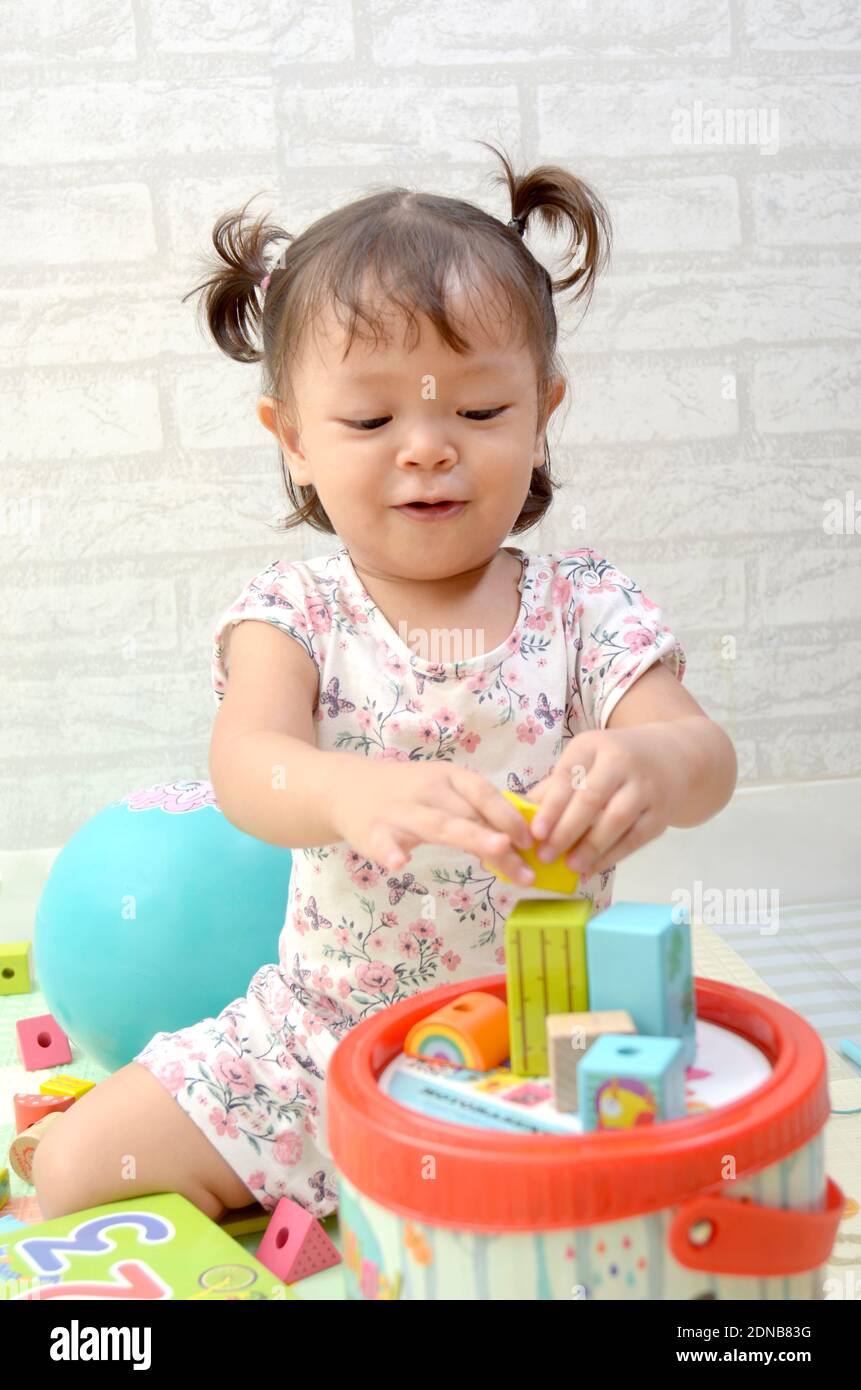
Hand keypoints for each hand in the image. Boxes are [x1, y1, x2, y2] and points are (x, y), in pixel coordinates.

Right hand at [330, 758, 536, 884]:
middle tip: (527, 868)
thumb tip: (520, 843)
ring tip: (497, 849)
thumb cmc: (408, 794)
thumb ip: (475, 814)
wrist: (345, 788)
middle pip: (470, 815)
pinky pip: (383, 842)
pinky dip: (390, 852)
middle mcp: (428, 790)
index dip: (511, 817)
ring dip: (470, 836)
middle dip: (501, 841)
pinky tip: (399, 864)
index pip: (486, 794)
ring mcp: (400, 810)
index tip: (533, 843)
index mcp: (450, 778)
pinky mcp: (372, 831)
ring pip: (438, 825)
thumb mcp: (443, 792)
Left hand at [524, 727, 682, 875]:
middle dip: (566, 830)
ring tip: (570, 866)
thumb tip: (521, 816)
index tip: (535, 833)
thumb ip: (555, 786)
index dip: (551, 806)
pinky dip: (612, 855)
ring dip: (591, 846)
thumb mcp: (587, 759)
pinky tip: (593, 868)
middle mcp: (621, 761)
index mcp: (593, 745)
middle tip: (546, 856)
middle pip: (591, 798)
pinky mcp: (662, 811)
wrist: (675, 757)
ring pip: (616, 819)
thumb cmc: (615, 762)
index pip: (568, 776)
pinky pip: (635, 837)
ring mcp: (645, 786)